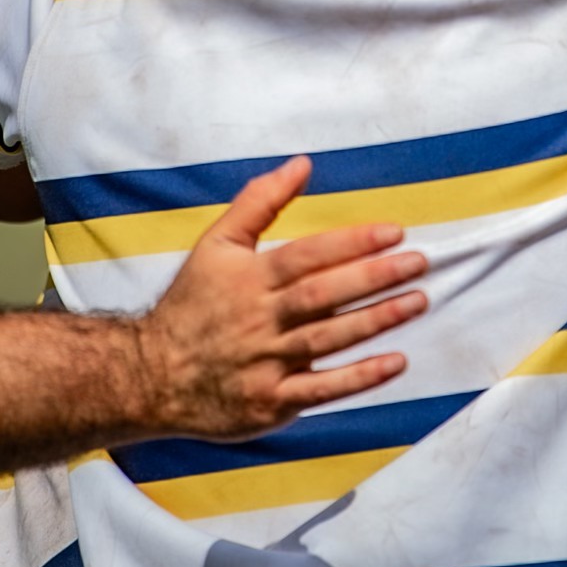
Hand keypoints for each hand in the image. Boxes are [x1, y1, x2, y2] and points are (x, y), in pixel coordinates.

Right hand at [138, 156, 428, 438]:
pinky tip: (396, 361)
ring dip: (377, 321)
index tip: (395, 232)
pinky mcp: (269, 404)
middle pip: (324, 296)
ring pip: (328, 340)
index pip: (308, 256)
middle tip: (418, 262)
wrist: (148, 376)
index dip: (352, 243)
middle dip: (375, 278)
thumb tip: (302, 162)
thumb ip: (260, 202)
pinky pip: (320, 390)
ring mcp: (265, 364)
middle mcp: (260, 320)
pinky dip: (359, 378)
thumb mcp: (217, 244)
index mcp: (250, 279)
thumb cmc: (192, 304)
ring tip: (417, 301)